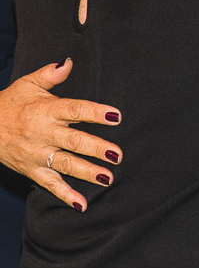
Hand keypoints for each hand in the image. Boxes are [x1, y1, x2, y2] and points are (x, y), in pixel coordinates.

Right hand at [0, 59, 121, 210]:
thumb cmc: (11, 104)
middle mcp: (42, 134)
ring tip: (108, 178)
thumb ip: (50, 75)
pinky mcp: (31, 170)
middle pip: (72, 141)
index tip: (115, 115)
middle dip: (96, 148)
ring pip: (64, 164)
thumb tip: (68, 62)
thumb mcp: (27, 84)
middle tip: (117, 154)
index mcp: (46, 111)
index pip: (74, 110)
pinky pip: (49, 185)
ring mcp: (36, 154)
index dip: (94, 113)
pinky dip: (65, 195)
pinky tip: (82, 204)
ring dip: (86, 172)